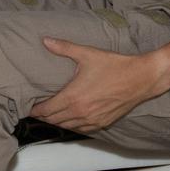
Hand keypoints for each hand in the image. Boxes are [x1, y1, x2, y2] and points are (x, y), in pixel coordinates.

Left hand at [29, 37, 161, 132]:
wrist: (141, 79)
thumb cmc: (114, 66)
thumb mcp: (87, 54)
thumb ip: (64, 48)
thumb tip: (45, 40)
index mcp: (72, 98)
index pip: (46, 110)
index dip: (35, 110)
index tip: (29, 107)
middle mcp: (80, 113)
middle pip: (54, 120)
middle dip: (44, 116)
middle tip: (37, 110)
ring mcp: (91, 120)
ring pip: (66, 127)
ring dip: (57, 122)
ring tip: (51, 114)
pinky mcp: (102, 123)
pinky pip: (81, 129)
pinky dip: (72, 125)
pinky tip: (70, 119)